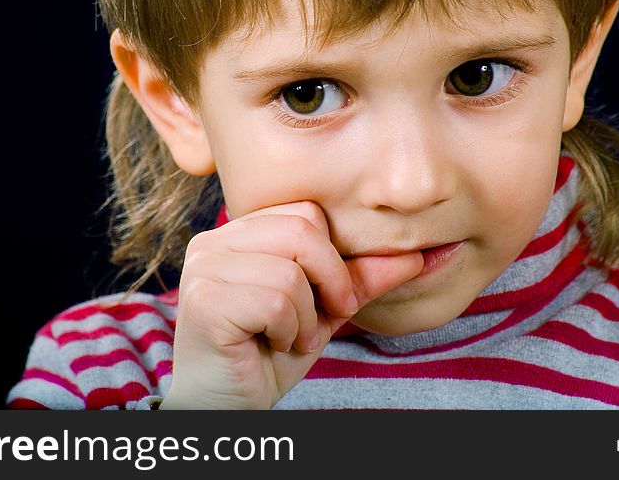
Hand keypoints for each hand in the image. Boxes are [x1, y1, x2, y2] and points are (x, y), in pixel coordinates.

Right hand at [160, 201, 423, 408]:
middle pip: (301, 229)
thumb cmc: (267, 355)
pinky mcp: (204, 301)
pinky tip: (274, 345)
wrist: (225, 405)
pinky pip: (274, 302)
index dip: (332, 254)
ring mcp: (204, 269)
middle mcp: (213, 242)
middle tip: (323, 318)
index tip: (336, 298)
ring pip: (290, 272)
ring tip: (291, 337)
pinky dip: (288, 331)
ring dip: (306, 317)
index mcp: (237, 233)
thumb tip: (415, 256)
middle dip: (330, 279)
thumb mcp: (323, 311)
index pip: (305, 212)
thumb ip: (358, 279)